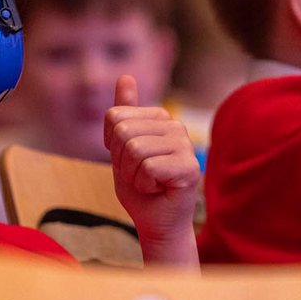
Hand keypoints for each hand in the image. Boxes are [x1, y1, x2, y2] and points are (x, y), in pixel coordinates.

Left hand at [104, 75, 199, 267]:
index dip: (111, 145)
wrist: (157, 224)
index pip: (114, 116)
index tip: (127, 161)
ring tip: (148, 182)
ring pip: (134, 150)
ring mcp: (185, 145)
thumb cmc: (140, 189)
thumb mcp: (121, 149)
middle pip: (123, 132)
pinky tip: (158, 189)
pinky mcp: (189, 167)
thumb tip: (126, 75)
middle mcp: (175, 126)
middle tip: (137, 175)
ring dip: (132, 175)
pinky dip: (144, 185)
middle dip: (121, 162)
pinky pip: (148, 168)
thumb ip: (124, 114)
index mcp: (159, 118)